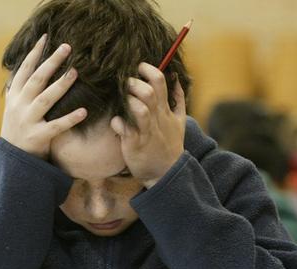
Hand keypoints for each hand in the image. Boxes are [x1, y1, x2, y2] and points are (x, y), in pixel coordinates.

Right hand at [1, 34, 87, 158]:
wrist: (13, 161)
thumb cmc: (18, 130)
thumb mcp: (13, 108)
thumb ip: (19, 89)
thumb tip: (24, 67)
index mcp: (14, 97)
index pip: (24, 70)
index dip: (34, 53)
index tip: (45, 38)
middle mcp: (19, 107)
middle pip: (36, 80)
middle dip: (51, 62)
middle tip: (66, 47)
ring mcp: (27, 121)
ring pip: (45, 99)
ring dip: (61, 85)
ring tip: (76, 72)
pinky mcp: (38, 137)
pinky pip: (56, 126)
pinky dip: (70, 119)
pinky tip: (84, 111)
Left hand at [110, 62, 186, 187]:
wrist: (166, 173)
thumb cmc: (169, 145)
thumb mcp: (180, 121)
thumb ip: (178, 99)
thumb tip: (176, 78)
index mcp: (165, 110)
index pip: (160, 81)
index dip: (148, 70)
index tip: (139, 68)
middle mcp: (156, 119)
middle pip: (148, 92)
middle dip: (133, 83)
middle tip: (125, 84)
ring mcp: (146, 132)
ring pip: (139, 110)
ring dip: (128, 101)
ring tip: (122, 101)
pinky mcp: (135, 144)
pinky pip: (125, 129)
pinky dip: (117, 123)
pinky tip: (116, 123)